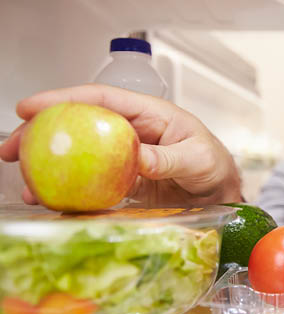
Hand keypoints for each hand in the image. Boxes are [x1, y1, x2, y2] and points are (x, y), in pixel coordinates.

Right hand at [0, 84, 241, 206]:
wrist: (219, 192)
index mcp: (147, 114)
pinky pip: (90, 183)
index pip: (100, 100)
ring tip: (26, 183)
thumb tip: (139, 158)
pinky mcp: (122, 182)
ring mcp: (123, 157)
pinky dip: (70, 191)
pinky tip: (53, 201)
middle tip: (10, 148)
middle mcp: (130, 132)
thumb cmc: (214, 164)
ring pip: (78, 154)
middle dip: (42, 133)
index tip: (31, 107)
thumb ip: (169, 158)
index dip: (64, 99)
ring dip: (49, 167)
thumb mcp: (198, 158)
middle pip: (79, 125)